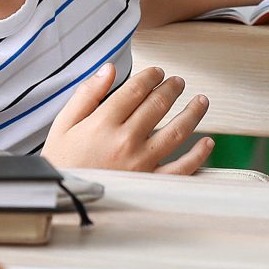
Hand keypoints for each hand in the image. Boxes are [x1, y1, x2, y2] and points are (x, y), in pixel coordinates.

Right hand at [42, 65, 211, 174]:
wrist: (60, 199)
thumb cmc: (62, 162)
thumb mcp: (64, 124)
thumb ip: (87, 94)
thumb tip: (109, 69)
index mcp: (103, 123)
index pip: (135, 89)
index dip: (150, 76)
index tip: (157, 72)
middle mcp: (125, 140)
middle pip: (158, 105)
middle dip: (172, 88)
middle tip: (179, 82)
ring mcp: (141, 163)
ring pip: (177, 131)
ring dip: (193, 113)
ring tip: (201, 101)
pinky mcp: (150, 183)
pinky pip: (181, 168)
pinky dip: (198, 155)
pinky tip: (207, 142)